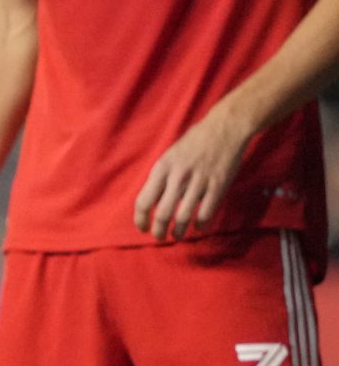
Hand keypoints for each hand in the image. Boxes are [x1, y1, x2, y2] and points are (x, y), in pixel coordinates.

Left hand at [133, 110, 248, 240]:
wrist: (224, 128)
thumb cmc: (193, 143)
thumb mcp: (169, 156)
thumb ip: (160, 178)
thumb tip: (150, 204)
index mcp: (162, 168)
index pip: (143, 201)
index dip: (141, 219)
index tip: (143, 228)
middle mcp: (178, 176)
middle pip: (163, 214)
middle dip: (159, 231)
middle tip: (160, 236)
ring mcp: (199, 181)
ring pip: (184, 217)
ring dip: (178, 232)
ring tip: (177, 236)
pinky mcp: (218, 185)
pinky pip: (206, 212)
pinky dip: (200, 225)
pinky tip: (197, 227)